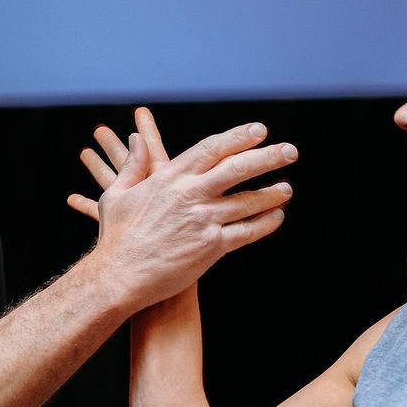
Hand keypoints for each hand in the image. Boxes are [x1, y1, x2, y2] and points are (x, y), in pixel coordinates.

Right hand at [74, 108, 297, 309]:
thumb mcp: (118, 193)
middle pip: (238, 169)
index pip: (212, 148)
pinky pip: (247, 232)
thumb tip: (136, 139)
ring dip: (272, 193)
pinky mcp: (212, 247)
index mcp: (171, 177)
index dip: (239, 137)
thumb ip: (133, 164)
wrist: (120, 276)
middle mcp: (192, 195)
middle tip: (290, 151)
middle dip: (268, 157)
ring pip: (248, 202)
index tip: (259, 130)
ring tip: (286, 188)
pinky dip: (265, 223)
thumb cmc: (116, 236)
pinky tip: (276, 216)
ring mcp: (204, 221)